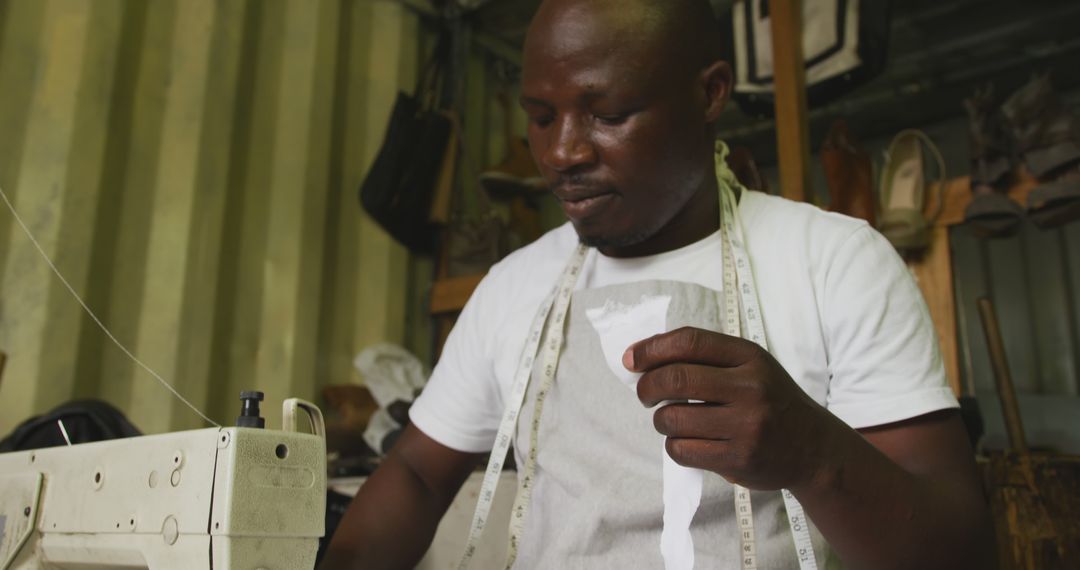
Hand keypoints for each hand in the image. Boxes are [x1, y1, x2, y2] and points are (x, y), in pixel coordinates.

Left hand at [625, 326, 836, 490]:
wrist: (814, 448)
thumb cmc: (769, 401)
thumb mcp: (750, 366)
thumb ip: (705, 357)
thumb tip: (642, 356)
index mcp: (750, 357)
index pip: (690, 342)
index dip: (652, 348)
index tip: (631, 359)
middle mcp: (750, 388)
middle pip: (676, 379)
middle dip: (647, 386)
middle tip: (644, 394)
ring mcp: (746, 426)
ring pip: (673, 418)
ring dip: (661, 420)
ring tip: (672, 420)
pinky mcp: (739, 459)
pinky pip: (682, 450)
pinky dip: (674, 445)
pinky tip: (688, 441)